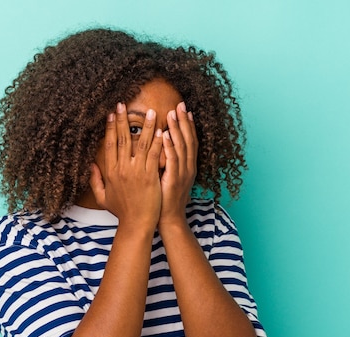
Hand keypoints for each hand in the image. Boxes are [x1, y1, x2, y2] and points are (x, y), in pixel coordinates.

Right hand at [89, 103, 163, 230]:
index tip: (111, 114)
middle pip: (121, 139)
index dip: (110, 128)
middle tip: (123, 104)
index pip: (109, 145)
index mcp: (110, 172)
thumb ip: (95, 181)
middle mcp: (122, 169)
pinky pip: (155, 155)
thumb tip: (90, 165)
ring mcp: (136, 172)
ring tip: (151, 112)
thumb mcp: (103, 197)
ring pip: (141, 144)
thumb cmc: (122, 212)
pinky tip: (162, 131)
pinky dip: (158, 143)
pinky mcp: (150, 177)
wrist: (136, 225)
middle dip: (122, 120)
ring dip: (146, 127)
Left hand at [159, 102, 197, 225]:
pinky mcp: (174, 180)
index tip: (184, 109)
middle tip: (180, 104)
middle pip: (189, 139)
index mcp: (187, 166)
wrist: (167, 219)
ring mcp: (183, 173)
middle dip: (184, 121)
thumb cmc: (164, 199)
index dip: (188, 124)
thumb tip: (159, 145)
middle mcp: (188, 167)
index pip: (189, 140)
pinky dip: (170, 146)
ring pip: (182, 146)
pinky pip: (173, 160)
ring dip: (177, 128)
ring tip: (172, 113)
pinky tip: (165, 134)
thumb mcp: (168, 176)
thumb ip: (166, 161)